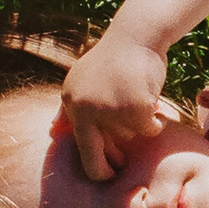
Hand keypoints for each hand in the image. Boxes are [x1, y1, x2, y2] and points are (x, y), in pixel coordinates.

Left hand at [62, 34, 169, 180]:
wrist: (137, 34)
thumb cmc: (115, 59)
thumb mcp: (82, 81)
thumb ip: (68, 110)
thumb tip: (52, 133)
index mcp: (71, 102)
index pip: (82, 149)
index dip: (97, 167)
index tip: (109, 172)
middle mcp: (85, 108)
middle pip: (101, 153)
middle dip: (114, 165)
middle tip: (123, 163)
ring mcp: (109, 108)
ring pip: (130, 137)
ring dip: (140, 126)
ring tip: (141, 103)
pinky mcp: (134, 106)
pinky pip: (150, 129)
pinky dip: (156, 121)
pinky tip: (154, 103)